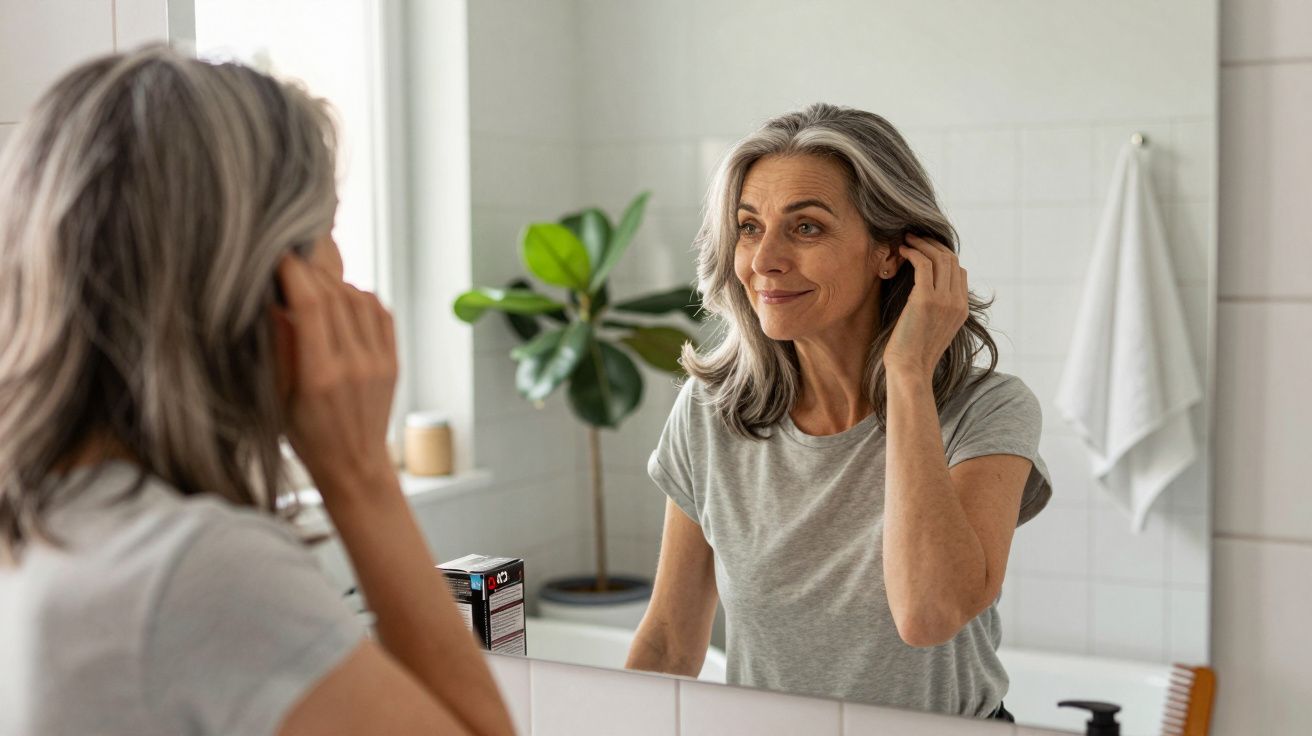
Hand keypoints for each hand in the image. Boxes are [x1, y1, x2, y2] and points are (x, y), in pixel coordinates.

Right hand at [275, 254, 397, 499]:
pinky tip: (341, 298)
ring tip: (312, 282)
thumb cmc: (306, 435)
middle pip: (336, 296)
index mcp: (321, 376)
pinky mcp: (393, 361)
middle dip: (311, 272)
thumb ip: (277, 347)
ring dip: (335, 282)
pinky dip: (360, 296)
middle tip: (290, 265)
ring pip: (360, 299)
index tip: (277, 256)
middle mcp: (355, 365)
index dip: (295, 272)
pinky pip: (381, 312)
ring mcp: (379, 362)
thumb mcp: (277, 396)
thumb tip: (272, 298)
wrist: (353, 464)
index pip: (313, 305)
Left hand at [883, 234, 969, 377]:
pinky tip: (902, 251)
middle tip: (914, 237)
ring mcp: (945, 300)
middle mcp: (958, 302)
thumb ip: (935, 308)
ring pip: (940, 257)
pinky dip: (913, 252)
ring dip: (922, 244)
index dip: (942, 255)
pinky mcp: (926, 299)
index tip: (924, 249)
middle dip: (932, 244)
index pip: (959, 271)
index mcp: (962, 309)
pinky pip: (923, 264)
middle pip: (952, 260)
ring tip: (906, 240)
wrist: (910, 371)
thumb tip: (920, 291)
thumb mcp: (931, 328)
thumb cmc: (912, 353)